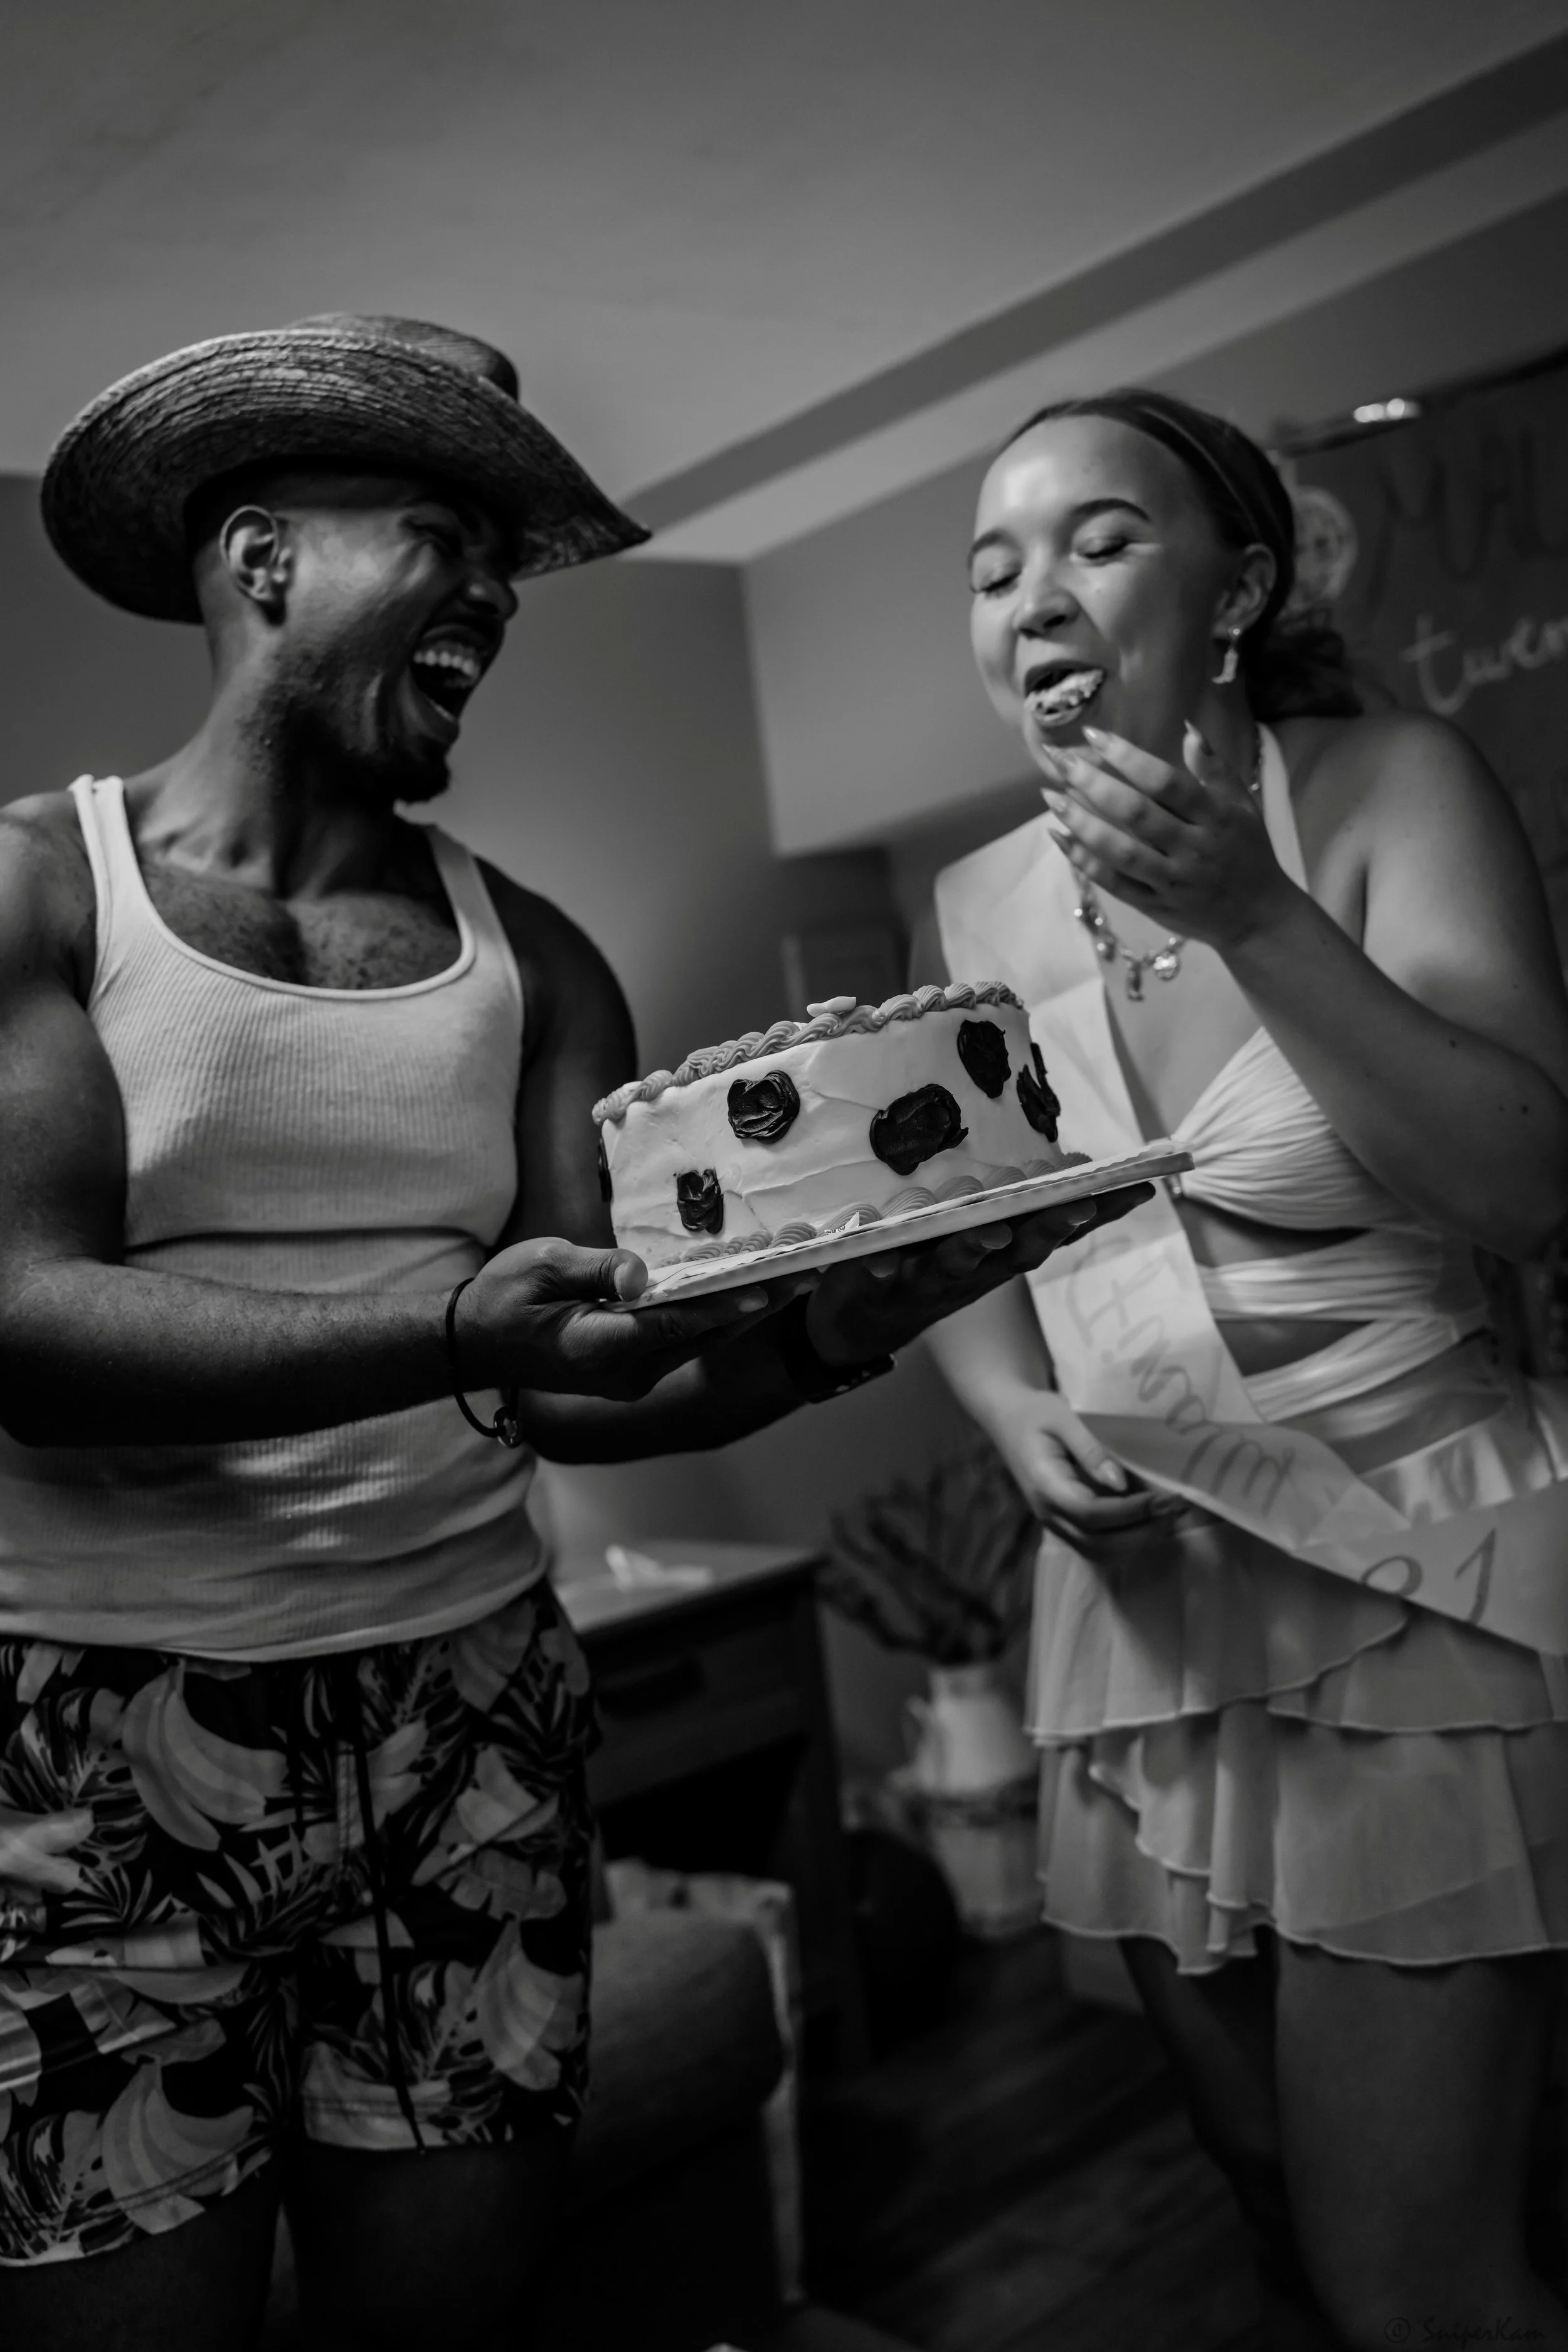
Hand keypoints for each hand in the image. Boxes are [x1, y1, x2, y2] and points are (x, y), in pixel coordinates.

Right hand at [456, 1237, 775, 1401]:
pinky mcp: (633, 1371)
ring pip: (699, 1342)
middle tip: (804, 1274)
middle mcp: (625, 1372)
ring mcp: (631, 1377)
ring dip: (743, 1312)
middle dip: (753, 1305)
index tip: (764, 1291)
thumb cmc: (503, 1298)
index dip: (720, 1306)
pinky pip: (684, 1343)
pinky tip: (747, 1295)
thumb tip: (638, 1275)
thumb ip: (595, 1270)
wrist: (477, 1344)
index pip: (672, 1323)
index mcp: (600, 1346)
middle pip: (701, 1336)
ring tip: (791, 1281)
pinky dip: (716, 1318)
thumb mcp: (541, 1266)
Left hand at [803, 1185, 1151, 1365]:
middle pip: (1017, 1251)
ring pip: (954, 1263)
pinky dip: (880, 1266)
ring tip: (990, 1233)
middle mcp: (974, 1269)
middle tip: (1075, 1204)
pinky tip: (879, 1263)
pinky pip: (878, 1273)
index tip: (1137, 1188)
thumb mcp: (982, 1232)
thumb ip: (1020, 1205)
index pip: (1056, 1229)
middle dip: (1047, 1227)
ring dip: (973, 1249)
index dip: (1098, 1213)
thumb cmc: (930, 1264)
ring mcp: (925, 1278)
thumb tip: (1080, 1167)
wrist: (860, 1323)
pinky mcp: (877, 1283)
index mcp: (1002, 1252)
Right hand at [990, 1387, 1184, 1543]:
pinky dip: (1126, 1541)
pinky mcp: (1064, 1522)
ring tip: (1170, 1517)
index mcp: (1045, 1486)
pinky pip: (1097, 1545)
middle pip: (1098, 1543)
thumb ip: (1090, 1449)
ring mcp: (1055, 1522)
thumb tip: (1120, 1483)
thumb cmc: (1035, 1412)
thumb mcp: (1061, 1416)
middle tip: (1177, 1509)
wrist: (1007, 1418)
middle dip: (1142, 1532)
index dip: (1131, 1512)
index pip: (1091, 1514)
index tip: (1165, 1498)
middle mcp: (1048, 1513)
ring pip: (1099, 1552)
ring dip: (1138, 1541)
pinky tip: (1150, 1522)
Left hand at [1035, 722, 1294, 953]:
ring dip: (1082, 823)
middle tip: (1061, 760)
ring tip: (1051, 797)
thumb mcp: (1243, 806)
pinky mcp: (1154, 906)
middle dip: (1094, 784)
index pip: (1167, 783)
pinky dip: (1084, 862)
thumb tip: (1188, 728)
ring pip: (1121, 852)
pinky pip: (1114, 884)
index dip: (1128, 757)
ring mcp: (1172, 881)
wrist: (1258, 917)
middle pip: (1137, 814)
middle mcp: (1193, 849)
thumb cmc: (1248, 852)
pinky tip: (1060, 837)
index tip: (1094, 735)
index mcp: (1216, 818)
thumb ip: (1215, 769)